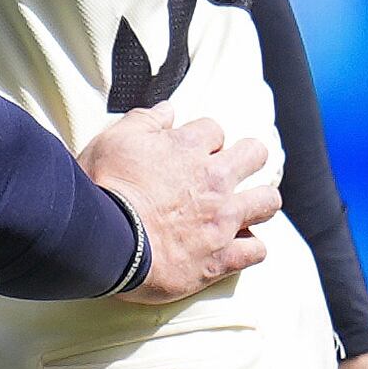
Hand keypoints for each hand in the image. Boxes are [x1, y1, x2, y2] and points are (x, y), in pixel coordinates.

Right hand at [76, 111, 277, 305]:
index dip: (202, 141)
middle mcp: (213, 180)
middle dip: (246, 160)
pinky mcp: (221, 258)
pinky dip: (248, 248)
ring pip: (266, 201)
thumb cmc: (102, 190)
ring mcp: (222, 220)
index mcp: (188, 149)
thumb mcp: (112, 141)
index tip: (190, 153)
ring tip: (244, 209)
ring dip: (258, 202)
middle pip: (255, 155)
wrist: (101, 243)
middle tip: (229, 173)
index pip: (213, 130)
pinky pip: (256, 250)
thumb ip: (144, 121)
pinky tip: (235, 248)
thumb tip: (167, 110)